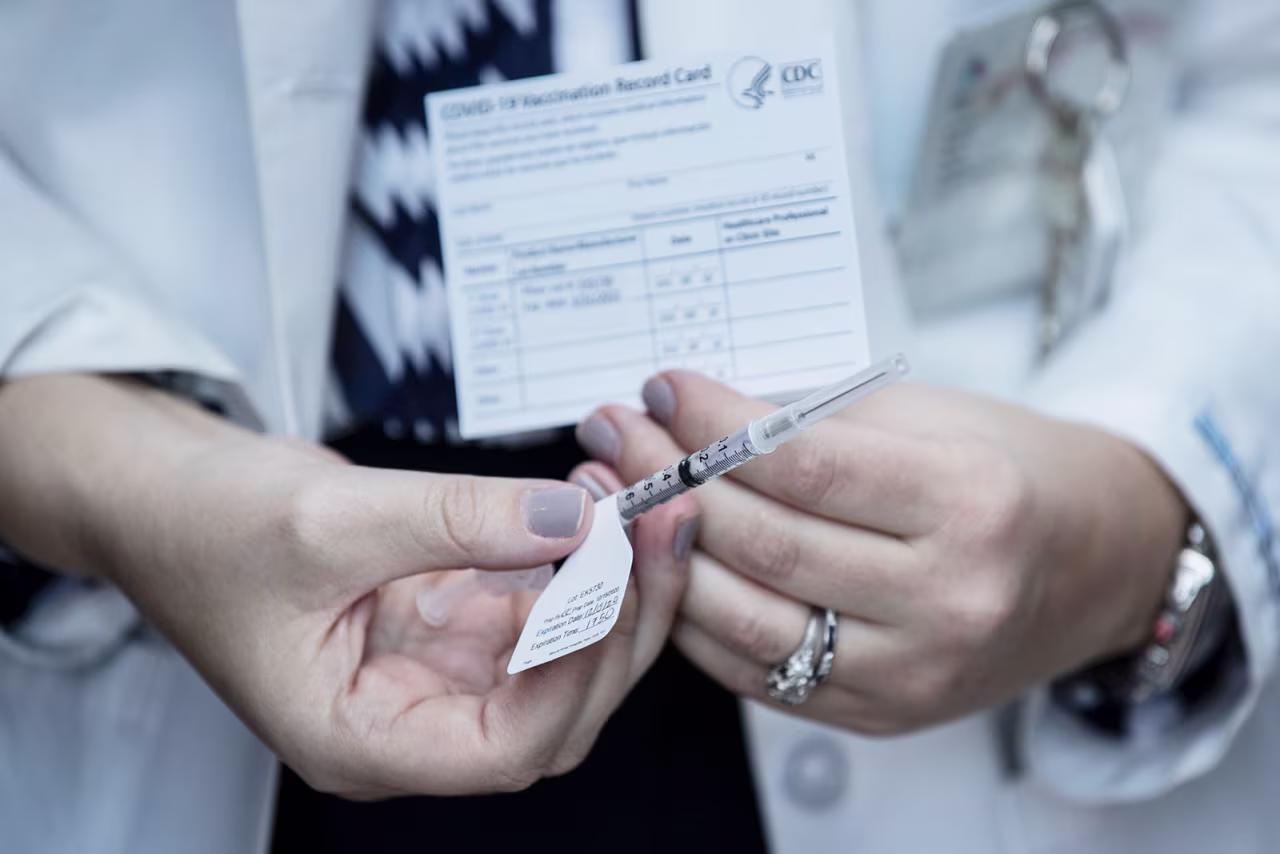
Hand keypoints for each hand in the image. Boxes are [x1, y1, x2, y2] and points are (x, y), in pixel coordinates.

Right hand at [0, 376, 695, 796]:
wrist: (164, 491)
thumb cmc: (202, 530)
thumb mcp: (328, 521)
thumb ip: (457, 521)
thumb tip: (572, 519)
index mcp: (363, 739)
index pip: (503, 749)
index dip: (572, 673)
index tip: (608, 583)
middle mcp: (411, 718)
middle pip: (557, 707)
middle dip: (620, 621)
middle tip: (657, 529)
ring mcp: (438, 668)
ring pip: (563, 655)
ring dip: (611, 582)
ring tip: (634, 497)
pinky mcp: (450, 616)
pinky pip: (539, 604)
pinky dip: (576, 557)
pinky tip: (592, 498)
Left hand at [574, 371, 1185, 733]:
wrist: (1093, 565)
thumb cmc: (1006, 470)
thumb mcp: (926, 417)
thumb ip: (810, 422)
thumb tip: (688, 415)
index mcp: (969, 504)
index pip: (803, 465)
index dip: (713, 424)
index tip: (662, 388)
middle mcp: (948, 599)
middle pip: (766, 544)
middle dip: (668, 480)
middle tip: (615, 434)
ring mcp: (914, 671)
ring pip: (748, 619)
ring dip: (661, 554)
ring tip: (615, 497)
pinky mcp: (883, 713)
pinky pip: (758, 672)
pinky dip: (697, 619)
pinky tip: (661, 565)